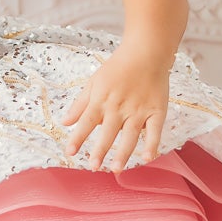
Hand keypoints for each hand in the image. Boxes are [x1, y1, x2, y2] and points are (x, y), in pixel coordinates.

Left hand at [60, 47, 169, 170]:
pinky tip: (148, 158)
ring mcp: (139, 110)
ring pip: (130, 135)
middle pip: (108, 132)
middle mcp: (119, 107)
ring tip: (116, 169)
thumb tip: (65, 122)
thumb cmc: (118, 67)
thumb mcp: (94, 82)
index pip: (86, 122)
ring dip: (123, 153)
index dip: (78, 138)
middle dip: (100, 150)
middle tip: (93, 167)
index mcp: (102, 99)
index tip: (70, 152)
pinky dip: (152, 144)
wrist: (146, 51)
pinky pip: (155, 131)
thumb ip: (80, 104)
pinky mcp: (156, 110)